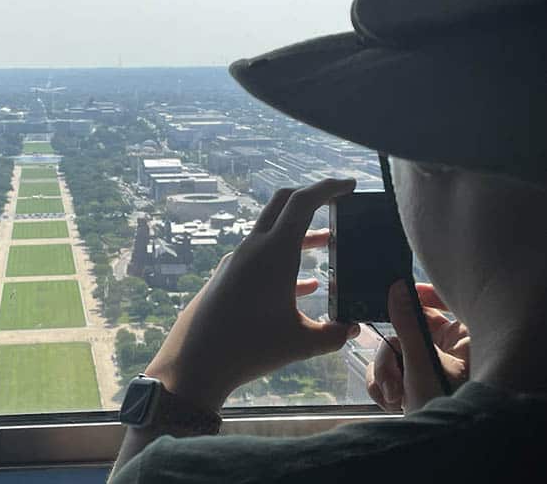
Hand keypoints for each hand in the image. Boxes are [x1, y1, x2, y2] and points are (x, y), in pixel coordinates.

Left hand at [144, 179, 359, 411]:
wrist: (194, 363)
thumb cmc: (248, 349)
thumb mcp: (301, 344)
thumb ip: (334, 335)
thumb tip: (353, 329)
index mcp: (274, 252)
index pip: (303, 202)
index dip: (329, 188)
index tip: (350, 185)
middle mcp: (253, 248)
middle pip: (283, 204)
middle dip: (312, 197)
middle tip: (338, 201)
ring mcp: (237, 261)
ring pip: (273, 234)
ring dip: (301, 235)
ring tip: (328, 245)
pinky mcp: (228, 277)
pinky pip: (261, 259)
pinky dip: (285, 261)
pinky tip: (305, 286)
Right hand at [365, 281, 469, 412]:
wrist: (436, 450)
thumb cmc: (444, 408)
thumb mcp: (422, 364)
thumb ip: (407, 325)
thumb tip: (397, 289)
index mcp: (461, 340)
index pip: (439, 304)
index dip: (416, 296)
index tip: (393, 292)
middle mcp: (444, 351)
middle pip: (403, 331)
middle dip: (391, 357)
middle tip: (393, 377)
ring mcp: (426, 367)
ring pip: (390, 352)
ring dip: (385, 375)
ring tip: (393, 396)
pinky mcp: (411, 381)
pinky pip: (386, 369)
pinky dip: (383, 385)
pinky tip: (392, 402)